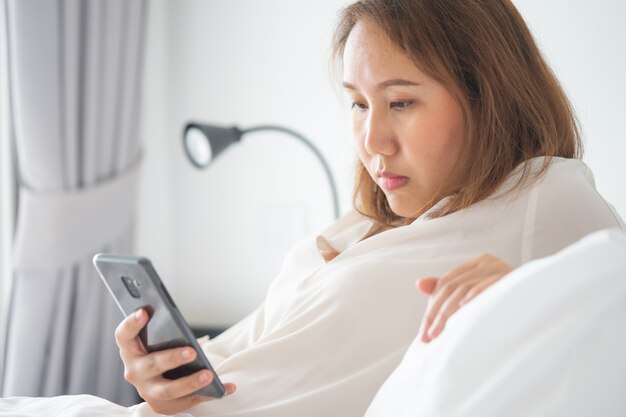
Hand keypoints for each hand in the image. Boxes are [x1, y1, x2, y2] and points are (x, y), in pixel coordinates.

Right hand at [115, 309, 235, 414]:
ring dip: (190, 383)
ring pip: (167, 390)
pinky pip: (190, 401)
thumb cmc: (158, 352)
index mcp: (130, 350)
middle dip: (172, 358)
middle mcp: (135, 372)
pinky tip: (227, 387)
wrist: (157, 384)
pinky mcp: (166, 405)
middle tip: (191, 352)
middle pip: (151, 365)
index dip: (131, 323)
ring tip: (209, 374)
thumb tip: (175, 318)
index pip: (123, 335)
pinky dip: (210, 394)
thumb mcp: (155, 340)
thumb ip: (161, 329)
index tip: (144, 311)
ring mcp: (149, 391)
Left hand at [416, 253, 511, 342]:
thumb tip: (419, 283)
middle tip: (428, 337)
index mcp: (476, 262)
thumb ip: (447, 289)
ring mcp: (500, 268)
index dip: (432, 308)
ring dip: (449, 313)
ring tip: (439, 333)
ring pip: (464, 290)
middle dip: (437, 315)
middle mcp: (487, 261)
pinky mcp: (511, 277)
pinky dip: (475, 298)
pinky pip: (488, 287)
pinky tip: (464, 311)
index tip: (424, 332)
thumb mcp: (472, 295)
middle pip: (452, 287)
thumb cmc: (503, 302)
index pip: (445, 284)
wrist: (543, 302)